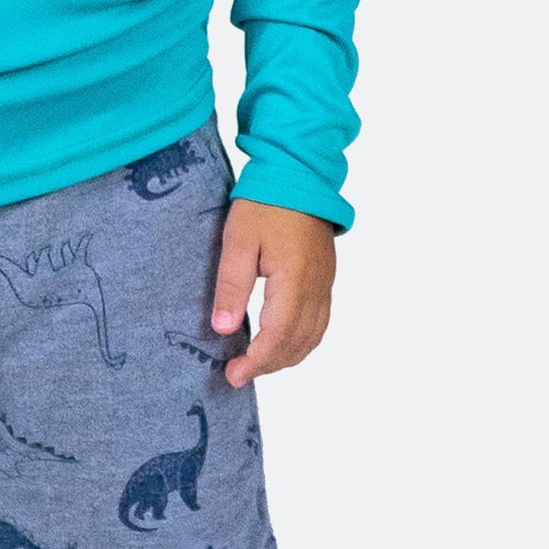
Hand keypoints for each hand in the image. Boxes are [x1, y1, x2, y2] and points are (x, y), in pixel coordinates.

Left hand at [209, 198, 337, 387]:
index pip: (277, 337)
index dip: (256, 361)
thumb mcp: (238, 240)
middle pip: (297, 344)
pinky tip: (281, 341)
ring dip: (286, 357)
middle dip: (268, 365)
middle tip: (238, 372)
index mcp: (294, 280)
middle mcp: (316, 288)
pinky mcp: (326, 278)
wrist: (299, 174)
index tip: (233, 374)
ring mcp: (325, 284)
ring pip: (313, 337)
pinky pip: (319, 322)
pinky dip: (301, 341)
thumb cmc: (265, 203)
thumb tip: (223, 329)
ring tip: (256, 361)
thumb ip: (231, 285)